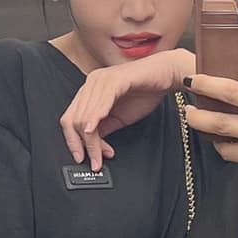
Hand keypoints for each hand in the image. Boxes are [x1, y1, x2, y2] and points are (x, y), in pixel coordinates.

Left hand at [60, 49, 188, 170]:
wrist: (166, 75)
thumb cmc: (146, 92)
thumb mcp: (119, 117)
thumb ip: (102, 128)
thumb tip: (89, 145)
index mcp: (89, 91)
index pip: (70, 119)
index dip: (73, 141)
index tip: (82, 158)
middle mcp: (91, 83)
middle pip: (73, 119)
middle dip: (82, 144)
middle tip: (94, 161)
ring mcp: (101, 80)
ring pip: (84, 115)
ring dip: (91, 140)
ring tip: (100, 156)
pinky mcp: (114, 80)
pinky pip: (99, 103)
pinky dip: (94, 119)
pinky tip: (92, 131)